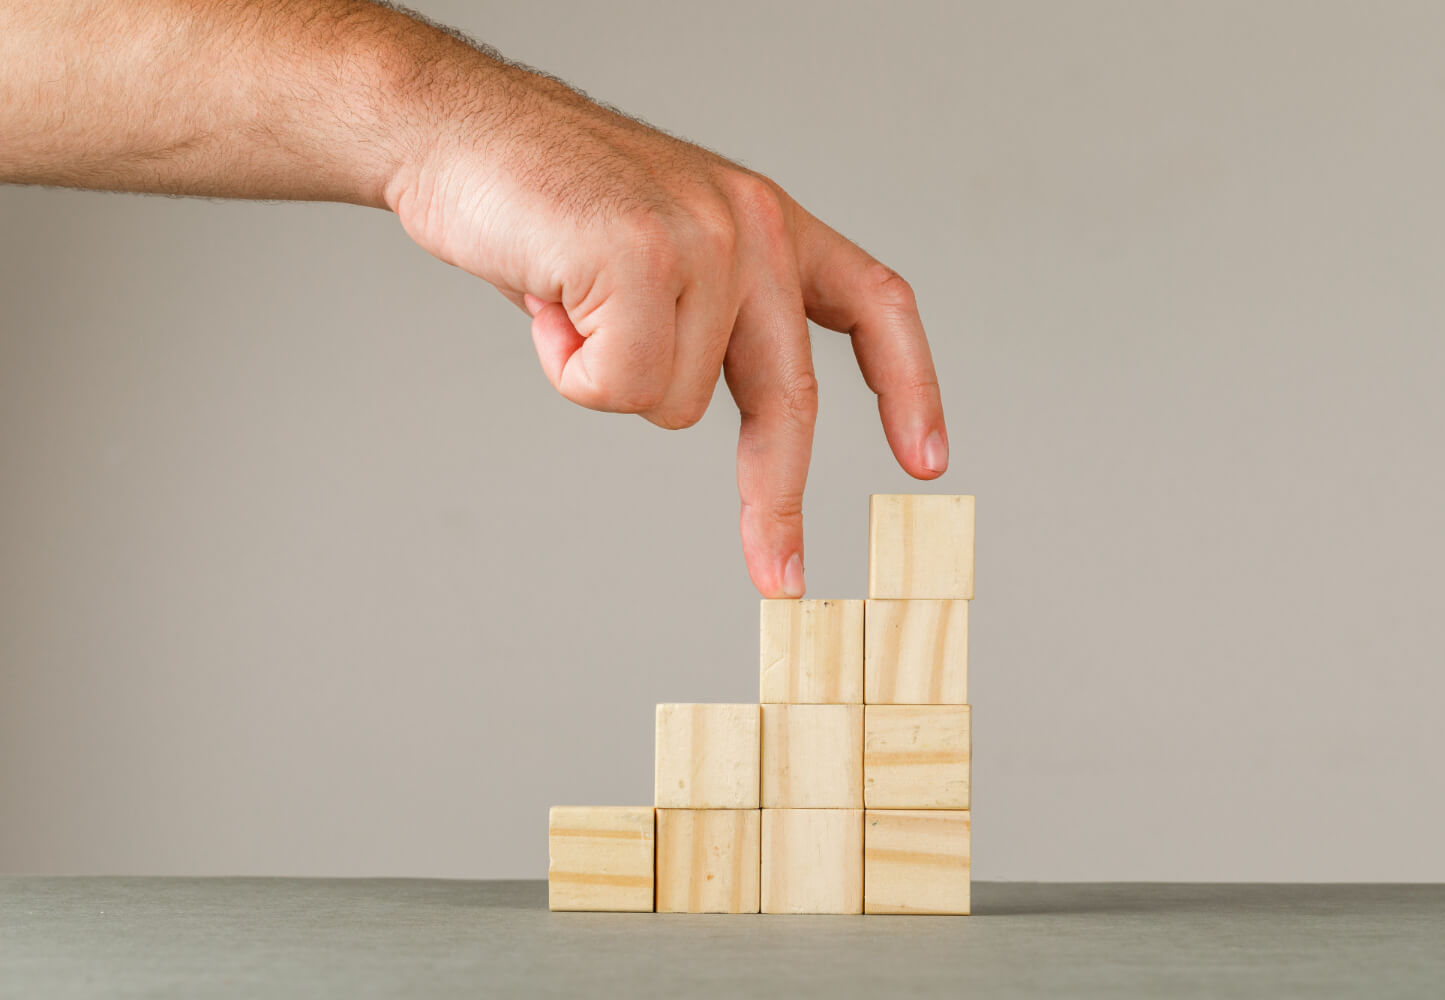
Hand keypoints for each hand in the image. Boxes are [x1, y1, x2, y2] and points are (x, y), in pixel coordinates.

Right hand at [387, 68, 947, 596]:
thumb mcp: (652, 255)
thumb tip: (700, 406)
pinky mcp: (641, 254)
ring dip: (604, 377)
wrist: (454, 131)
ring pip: (676, 404)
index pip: (873, 303)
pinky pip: (621, 386)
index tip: (925, 460)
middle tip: (778, 574)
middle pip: (787, 396)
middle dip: (774, 499)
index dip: (909, 386)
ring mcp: (702, 237)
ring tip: (565, 304)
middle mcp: (751, 224)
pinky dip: (570, 368)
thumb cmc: (544, 202)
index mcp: (766, 222)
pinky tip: (547, 301)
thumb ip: (700, 321)